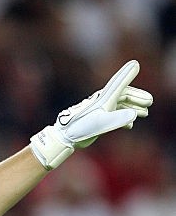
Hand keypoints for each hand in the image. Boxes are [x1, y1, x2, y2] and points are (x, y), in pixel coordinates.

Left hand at [30, 60, 152, 169]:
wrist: (66, 136)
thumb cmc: (82, 128)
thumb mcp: (102, 123)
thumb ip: (118, 117)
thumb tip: (134, 114)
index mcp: (105, 98)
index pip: (122, 87)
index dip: (133, 84)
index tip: (141, 78)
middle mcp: (103, 101)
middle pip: (124, 96)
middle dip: (137, 99)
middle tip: (150, 103)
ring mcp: (101, 110)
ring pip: (120, 106)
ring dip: (133, 109)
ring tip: (145, 114)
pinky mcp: (98, 120)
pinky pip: (114, 116)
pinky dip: (124, 119)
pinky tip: (131, 125)